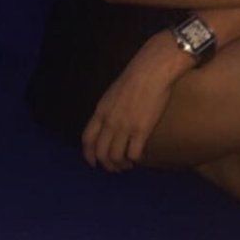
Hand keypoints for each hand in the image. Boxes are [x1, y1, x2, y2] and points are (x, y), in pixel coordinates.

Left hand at [81, 33, 186, 170]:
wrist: (152, 71)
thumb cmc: (136, 77)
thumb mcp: (113, 94)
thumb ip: (109, 110)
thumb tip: (111, 124)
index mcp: (100, 112)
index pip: (87, 140)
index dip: (89, 155)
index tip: (94, 163)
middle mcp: (109, 122)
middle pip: (101, 153)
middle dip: (107, 165)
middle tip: (115, 168)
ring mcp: (125, 127)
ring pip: (116, 157)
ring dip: (121, 165)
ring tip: (128, 165)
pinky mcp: (141, 131)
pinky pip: (134, 154)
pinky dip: (135, 159)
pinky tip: (139, 156)